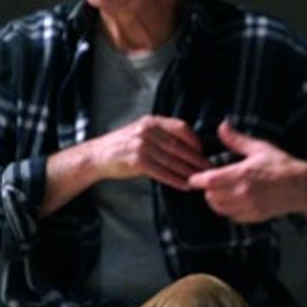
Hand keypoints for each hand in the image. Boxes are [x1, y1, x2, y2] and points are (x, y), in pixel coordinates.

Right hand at [87, 115, 210, 190]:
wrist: (97, 155)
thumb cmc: (122, 145)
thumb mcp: (141, 131)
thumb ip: (161, 133)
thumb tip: (187, 145)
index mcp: (151, 121)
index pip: (181, 127)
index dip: (194, 141)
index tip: (203, 151)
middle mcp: (147, 131)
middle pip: (179, 146)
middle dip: (196, 159)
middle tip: (209, 167)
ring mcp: (142, 146)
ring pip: (172, 160)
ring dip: (189, 171)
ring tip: (200, 178)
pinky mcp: (137, 161)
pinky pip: (162, 172)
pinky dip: (175, 179)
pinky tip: (184, 185)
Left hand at [188, 120, 306, 224]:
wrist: (302, 187)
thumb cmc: (282, 165)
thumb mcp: (260, 148)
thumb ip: (237, 140)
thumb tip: (222, 126)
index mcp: (242, 173)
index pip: (209, 180)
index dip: (198, 179)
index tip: (196, 177)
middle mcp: (243, 192)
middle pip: (211, 196)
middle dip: (208, 189)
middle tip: (212, 182)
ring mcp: (248, 206)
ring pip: (219, 208)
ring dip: (216, 200)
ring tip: (221, 191)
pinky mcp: (254, 216)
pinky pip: (232, 216)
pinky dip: (228, 210)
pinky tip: (234, 200)